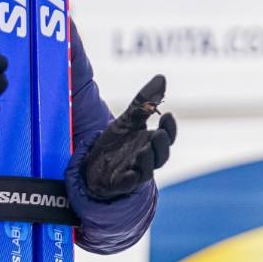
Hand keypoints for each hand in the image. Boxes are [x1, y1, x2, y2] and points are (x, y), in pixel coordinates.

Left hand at [83, 75, 176, 199]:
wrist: (93, 166)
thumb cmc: (116, 143)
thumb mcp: (127, 119)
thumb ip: (144, 102)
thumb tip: (161, 77)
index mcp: (150, 142)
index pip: (167, 137)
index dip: (169, 128)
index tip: (167, 115)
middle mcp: (145, 158)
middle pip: (161, 155)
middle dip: (161, 145)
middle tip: (159, 133)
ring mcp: (133, 172)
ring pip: (147, 170)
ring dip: (147, 160)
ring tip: (144, 150)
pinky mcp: (118, 183)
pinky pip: (127, 183)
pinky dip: (130, 180)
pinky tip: (130, 173)